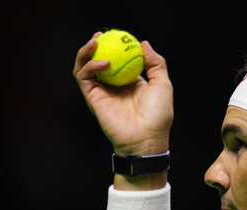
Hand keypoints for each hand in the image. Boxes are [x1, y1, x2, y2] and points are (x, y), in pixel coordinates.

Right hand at [73, 32, 172, 155]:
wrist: (146, 137)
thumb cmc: (158, 115)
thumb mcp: (162, 85)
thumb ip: (155, 63)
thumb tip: (144, 43)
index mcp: (129, 82)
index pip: (117, 60)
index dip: (114, 47)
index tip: (116, 35)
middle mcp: (113, 86)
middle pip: (97, 61)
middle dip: (94, 46)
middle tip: (99, 35)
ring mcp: (101, 92)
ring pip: (85, 67)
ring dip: (86, 53)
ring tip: (94, 42)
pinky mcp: (92, 99)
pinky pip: (84, 78)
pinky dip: (90, 66)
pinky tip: (103, 62)